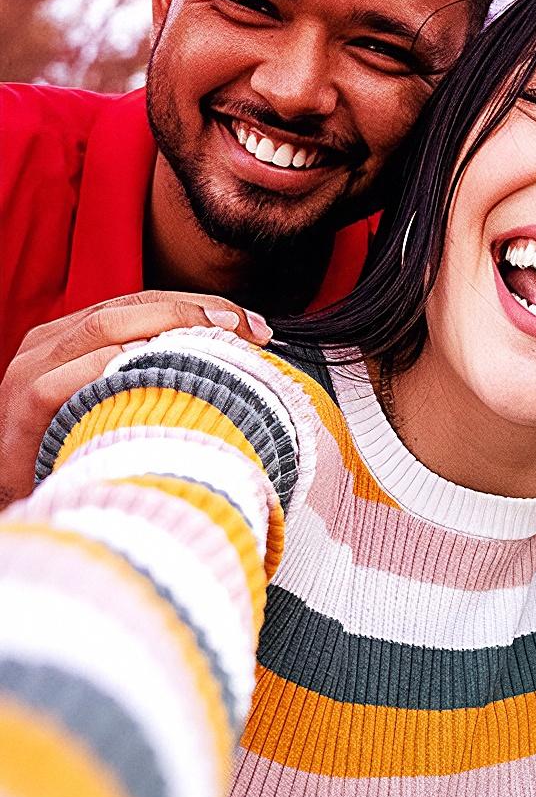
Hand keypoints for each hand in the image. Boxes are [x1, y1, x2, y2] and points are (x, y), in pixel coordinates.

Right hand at [0, 292, 270, 505]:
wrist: (24, 494)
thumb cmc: (77, 447)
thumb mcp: (114, 400)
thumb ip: (153, 372)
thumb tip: (230, 362)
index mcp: (71, 336)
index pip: (142, 302)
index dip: (199, 305)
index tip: (252, 323)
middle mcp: (48, 345)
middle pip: (129, 308)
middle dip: (195, 311)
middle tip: (248, 329)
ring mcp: (30, 373)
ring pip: (102, 328)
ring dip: (166, 328)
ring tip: (220, 341)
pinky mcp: (23, 409)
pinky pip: (68, 378)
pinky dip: (111, 367)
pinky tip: (156, 368)